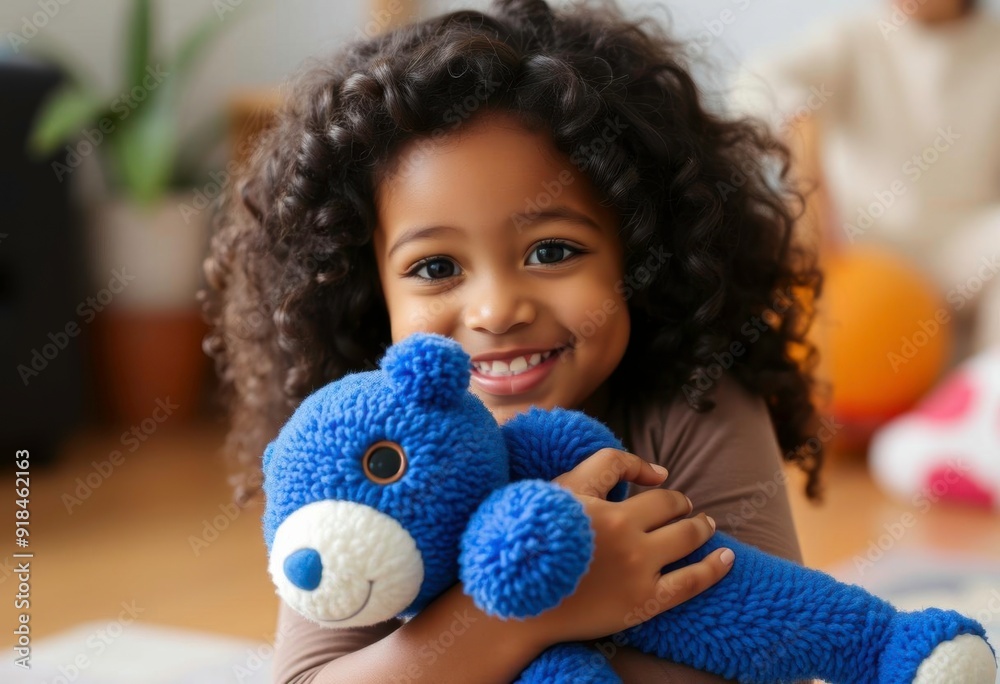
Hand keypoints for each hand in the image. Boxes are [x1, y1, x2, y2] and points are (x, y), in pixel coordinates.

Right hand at [528, 449, 733, 644]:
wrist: (518, 607)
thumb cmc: (532, 548)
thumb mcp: (555, 497)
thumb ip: (601, 471)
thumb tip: (659, 472)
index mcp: (598, 503)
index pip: (630, 470)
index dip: (646, 472)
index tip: (657, 480)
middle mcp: (623, 531)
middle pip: (670, 505)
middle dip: (680, 504)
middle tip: (685, 508)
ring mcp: (637, 567)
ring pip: (687, 536)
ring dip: (701, 526)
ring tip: (706, 526)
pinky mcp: (644, 601)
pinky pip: (692, 581)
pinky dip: (715, 567)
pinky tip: (726, 559)